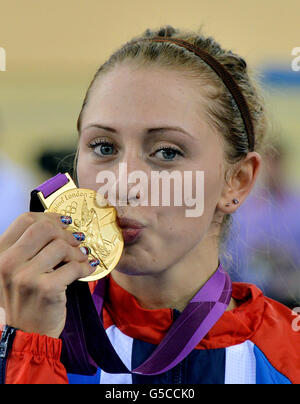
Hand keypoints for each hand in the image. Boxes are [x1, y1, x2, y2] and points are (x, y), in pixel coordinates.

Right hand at [0, 212, 91, 337]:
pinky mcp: (46, 289)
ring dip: (78, 251)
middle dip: (65, 233)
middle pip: (44, 228)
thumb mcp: (17, 270)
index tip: (64, 222)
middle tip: (76, 242)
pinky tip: (88, 269)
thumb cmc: (26, 298)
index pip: (25, 220)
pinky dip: (86, 266)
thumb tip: (59, 222)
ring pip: (61, 246)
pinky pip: (74, 266)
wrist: (26, 333)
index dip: (49, 216)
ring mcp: (26, 277)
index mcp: (0, 254)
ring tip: (82, 258)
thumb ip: (30, 247)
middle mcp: (8, 263)